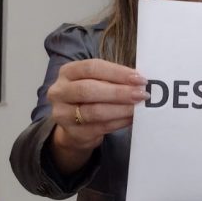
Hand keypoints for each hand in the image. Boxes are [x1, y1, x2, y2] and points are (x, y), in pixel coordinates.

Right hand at [47, 59, 147, 173]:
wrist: (74, 128)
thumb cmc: (90, 98)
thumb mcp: (96, 83)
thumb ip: (114, 80)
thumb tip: (140, 82)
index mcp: (68, 72)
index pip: (92, 67)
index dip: (117, 72)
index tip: (139, 78)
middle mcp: (60, 91)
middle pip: (89, 89)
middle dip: (119, 92)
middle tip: (141, 94)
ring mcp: (63, 114)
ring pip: (94, 111)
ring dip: (121, 109)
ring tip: (138, 108)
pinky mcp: (73, 133)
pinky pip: (100, 127)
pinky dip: (119, 122)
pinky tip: (132, 119)